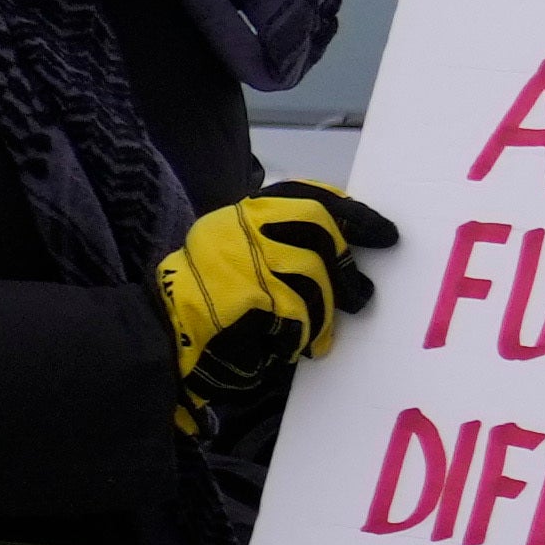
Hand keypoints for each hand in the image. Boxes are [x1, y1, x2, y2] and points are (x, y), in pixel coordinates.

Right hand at [150, 182, 400, 420]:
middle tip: (364, 294)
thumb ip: (280, 241)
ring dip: (327, 307)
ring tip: (324, 333)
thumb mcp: (237, 256)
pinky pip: (298, 313)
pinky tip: (297, 348)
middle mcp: (242, 228)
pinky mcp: (252, 297)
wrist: (161, 338)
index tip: (383, 232)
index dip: (352, 212)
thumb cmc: (204, 303)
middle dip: (346, 261)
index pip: (305, 196)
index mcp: (241, 216)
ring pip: (312, 272)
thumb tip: (344, 239)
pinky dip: (304, 334)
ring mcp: (245, 259)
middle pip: (317, 228)